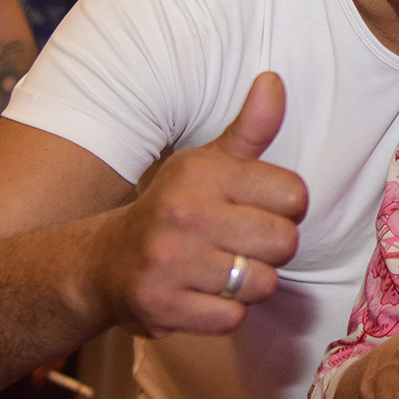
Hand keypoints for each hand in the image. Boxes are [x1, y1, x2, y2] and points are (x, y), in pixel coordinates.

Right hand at [89, 72, 307, 337]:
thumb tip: (274, 80)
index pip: (294, 195)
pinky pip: (233, 318)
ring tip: (221, 270)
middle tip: (241, 246)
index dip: (285, 209)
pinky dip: (225, 313)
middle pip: (285, 243)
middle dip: (271, 250)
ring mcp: (170, 261)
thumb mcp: (209, 162)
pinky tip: (202, 295)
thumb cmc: (174, 209)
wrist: (104, 262)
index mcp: (202, 172)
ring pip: (263, 284)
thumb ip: (251, 128)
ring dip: (250, 285)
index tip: (259, 211)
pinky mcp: (162, 305)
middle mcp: (184, 212)